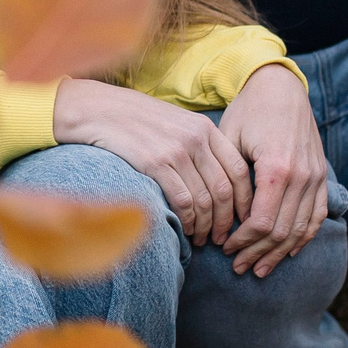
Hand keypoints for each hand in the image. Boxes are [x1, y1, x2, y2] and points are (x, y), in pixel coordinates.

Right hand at [52, 79, 251, 241]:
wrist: (102, 110)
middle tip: (222, 237)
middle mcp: (196, 139)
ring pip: (204, 199)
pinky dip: (188, 220)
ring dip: (206, 225)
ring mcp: (176, 151)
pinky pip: (182, 200)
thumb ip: (200, 145)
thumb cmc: (139, 120)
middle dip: (226, 220)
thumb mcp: (177, 123)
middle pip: (224, 189)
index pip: (238, 170)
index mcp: (206, 128)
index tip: (243, 218)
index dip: (245, 200)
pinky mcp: (155, 163)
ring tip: (203, 238)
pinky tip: (186, 228)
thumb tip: (219, 180)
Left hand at [216, 64, 328, 278]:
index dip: (243, 242)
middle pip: (281, 231)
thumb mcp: (229, 141)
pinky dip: (304, 237)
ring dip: (279, 253)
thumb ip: (231, 182)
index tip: (226, 249)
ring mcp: (315, 177)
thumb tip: (228, 221)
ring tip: (260, 269)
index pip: (262, 222)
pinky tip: (288, 252)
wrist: (280, 87)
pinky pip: (317, 216)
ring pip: (301, 229)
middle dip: (258, 254)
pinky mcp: (321, 175)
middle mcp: (302, 176)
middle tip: (238, 268)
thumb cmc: (247, 112)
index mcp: (276, 168)